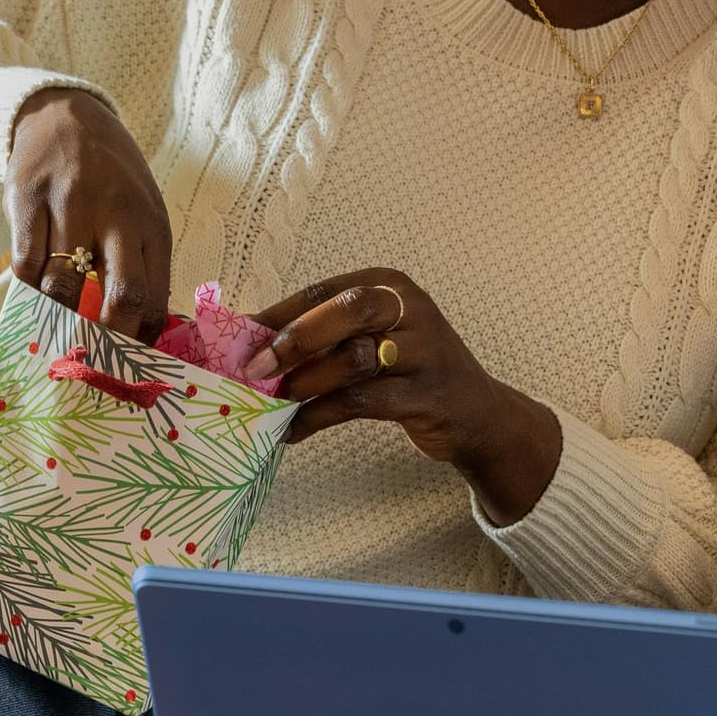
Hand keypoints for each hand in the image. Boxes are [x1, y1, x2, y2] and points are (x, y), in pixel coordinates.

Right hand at [7, 89, 171, 342]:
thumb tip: (144, 334)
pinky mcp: (26, 200)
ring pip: (63, 287)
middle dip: (108, 341)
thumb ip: (144, 264)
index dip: (141, 341)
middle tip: (93, 361)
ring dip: (58, 319)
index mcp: (152, 224)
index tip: (128, 365)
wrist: (65, 115)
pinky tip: (33, 294)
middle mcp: (116, 214)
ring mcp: (69, 205)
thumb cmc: (111, 179)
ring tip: (56, 332)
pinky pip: (24, 265)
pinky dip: (27, 290)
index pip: (155, 297)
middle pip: (122, 296)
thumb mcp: (143, 212)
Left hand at [258, 269, 565, 525]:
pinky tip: (294, 430)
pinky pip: (362, 402)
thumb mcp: (376, 339)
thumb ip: (326, 337)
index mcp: (390, 285)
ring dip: (306, 382)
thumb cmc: (411, 372)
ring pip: (356, 358)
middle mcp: (410, 309)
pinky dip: (319, 417)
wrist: (477, 414)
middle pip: (348, 310)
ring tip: (274, 403)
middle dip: (296, 338)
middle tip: (256, 368)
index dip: (278, 314)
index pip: (324, 290)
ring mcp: (425, 351)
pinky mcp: (427, 395)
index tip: (239, 338)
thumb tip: (251, 344)